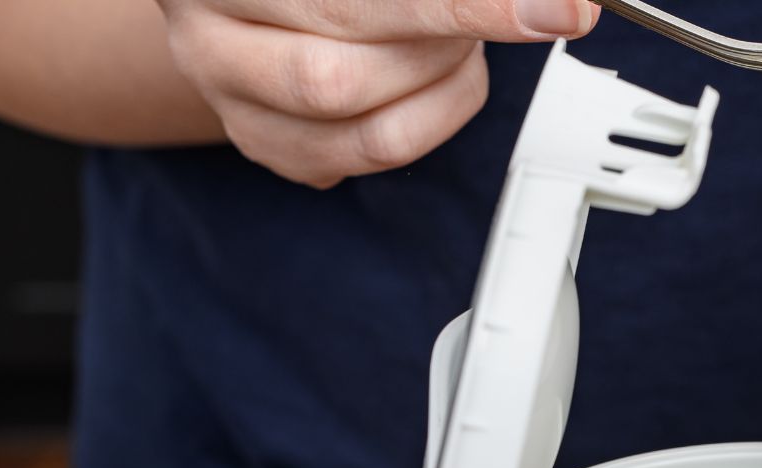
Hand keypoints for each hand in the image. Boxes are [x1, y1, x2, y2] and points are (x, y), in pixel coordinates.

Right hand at [156, 0, 598, 186]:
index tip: (551, 9)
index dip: (463, 6)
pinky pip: (371, 158)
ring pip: (367, 129)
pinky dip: (432, 116)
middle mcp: (209, 36)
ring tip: (463, 35)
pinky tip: (436, 74)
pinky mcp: (270, 147)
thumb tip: (524, 0)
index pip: (350, 2)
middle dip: (454, 43)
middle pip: (344, 75)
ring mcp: (234, 102)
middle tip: (523, 13)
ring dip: (446, 82)